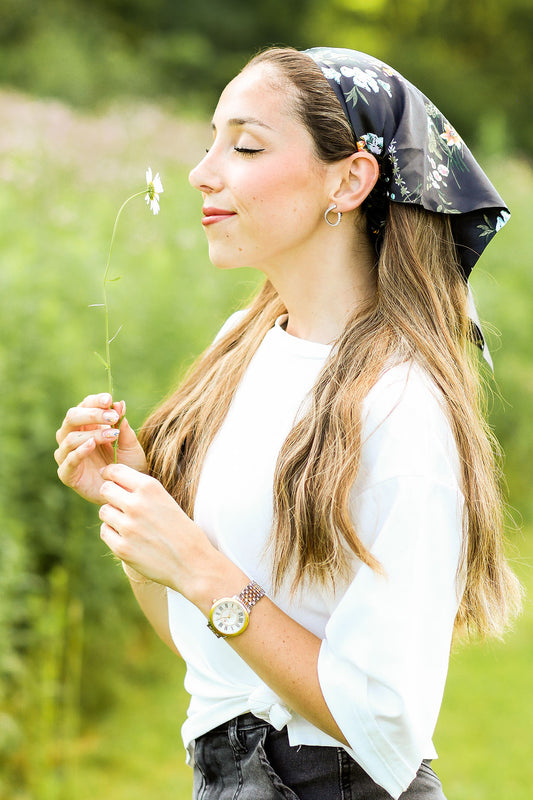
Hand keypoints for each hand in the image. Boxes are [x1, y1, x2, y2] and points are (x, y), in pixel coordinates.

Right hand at [55, 393, 146, 503]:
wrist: (130, 491)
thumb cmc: (129, 465)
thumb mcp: (130, 444)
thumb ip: (123, 426)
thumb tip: (119, 404)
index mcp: (87, 425)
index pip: (84, 406)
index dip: (95, 401)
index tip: (109, 399)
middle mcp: (73, 437)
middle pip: (71, 417)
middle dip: (92, 414)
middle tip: (112, 417)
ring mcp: (67, 456)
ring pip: (69, 437)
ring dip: (91, 433)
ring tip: (111, 435)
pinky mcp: (67, 474)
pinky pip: (68, 460)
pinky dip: (79, 451)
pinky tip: (92, 445)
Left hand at [98, 463, 214, 595]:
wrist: (192, 563)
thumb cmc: (181, 531)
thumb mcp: (165, 501)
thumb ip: (142, 491)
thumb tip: (114, 483)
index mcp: (150, 488)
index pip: (116, 471)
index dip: (109, 473)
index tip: (108, 478)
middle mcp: (136, 504)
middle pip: (105, 490)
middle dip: (111, 495)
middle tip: (120, 504)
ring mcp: (127, 526)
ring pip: (104, 511)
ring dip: (112, 515)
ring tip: (129, 523)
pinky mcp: (121, 548)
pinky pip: (105, 531)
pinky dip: (113, 533)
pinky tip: (128, 537)